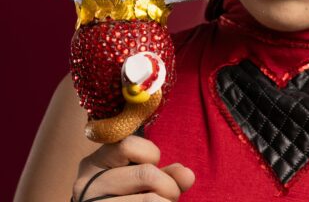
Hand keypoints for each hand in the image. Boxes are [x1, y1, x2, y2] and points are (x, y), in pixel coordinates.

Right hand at [72, 135, 194, 200]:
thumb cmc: (124, 197)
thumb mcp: (141, 180)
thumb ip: (166, 174)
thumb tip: (188, 176)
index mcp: (94, 163)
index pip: (128, 145)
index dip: (152, 155)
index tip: (153, 166)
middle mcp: (86, 185)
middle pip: (145, 174)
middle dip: (169, 186)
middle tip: (171, 195)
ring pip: (147, 200)